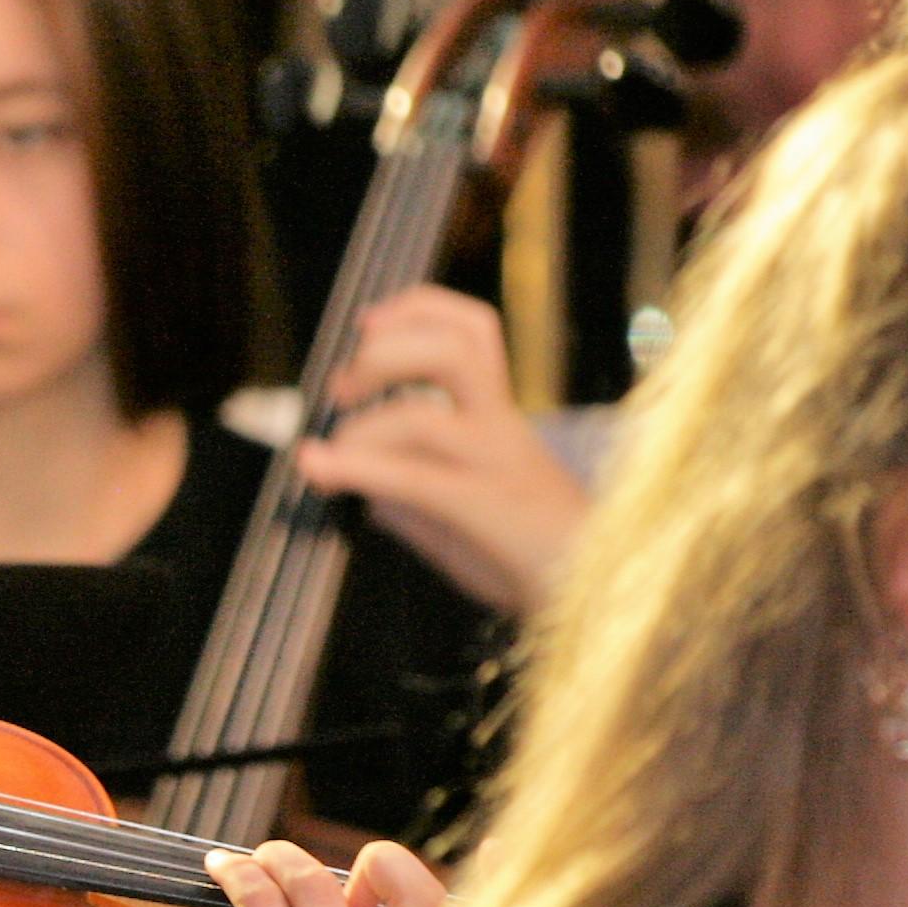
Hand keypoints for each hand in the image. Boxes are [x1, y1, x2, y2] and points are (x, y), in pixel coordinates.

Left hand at [86, 838, 444, 906]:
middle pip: (421, 897)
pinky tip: (220, 872)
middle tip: (324, 875)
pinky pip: (264, 901)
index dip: (470, 885)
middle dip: (384, 860)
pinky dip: (240, 873)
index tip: (453, 853)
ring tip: (251, 862)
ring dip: (283, 858)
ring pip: (322, 888)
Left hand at [289, 289, 587, 614]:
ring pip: (425, 414)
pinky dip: (353, 467)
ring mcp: (498, 466)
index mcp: (500, 415)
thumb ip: (409, 488)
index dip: (420, 308)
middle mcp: (503, 428)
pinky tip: (315, 466)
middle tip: (343, 386)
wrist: (592, 598)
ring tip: (334, 453)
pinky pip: (414, 478)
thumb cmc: (524, 553)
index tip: (369, 321)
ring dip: (362, 428)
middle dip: (385, 351)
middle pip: (457, 348)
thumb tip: (351, 481)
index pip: (475, 330)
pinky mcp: (486, 509)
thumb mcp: (458, 508)